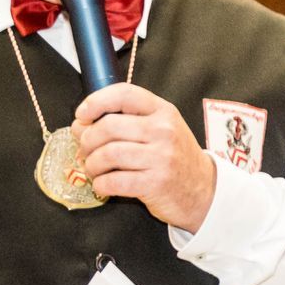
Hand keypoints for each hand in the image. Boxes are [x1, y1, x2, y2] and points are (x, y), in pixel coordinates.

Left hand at [73, 84, 217, 228]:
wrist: (203, 190)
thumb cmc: (175, 158)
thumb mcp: (160, 129)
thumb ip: (126, 121)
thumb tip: (81, 125)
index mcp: (163, 111)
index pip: (124, 94)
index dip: (96, 101)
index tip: (82, 115)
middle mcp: (164, 131)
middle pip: (109, 126)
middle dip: (87, 139)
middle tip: (85, 149)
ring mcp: (161, 157)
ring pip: (108, 154)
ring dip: (92, 164)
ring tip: (93, 169)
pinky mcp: (155, 183)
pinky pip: (114, 181)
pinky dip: (101, 184)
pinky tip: (102, 185)